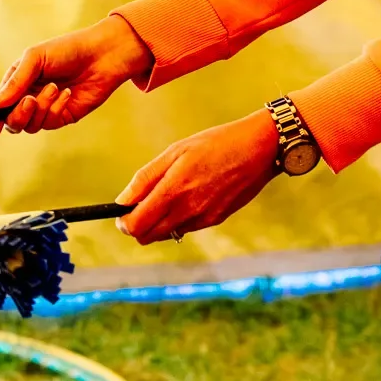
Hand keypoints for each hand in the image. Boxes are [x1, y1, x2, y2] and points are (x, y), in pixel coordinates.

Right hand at [0, 16, 152, 136]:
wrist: (101, 55)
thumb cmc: (67, 50)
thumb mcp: (35, 59)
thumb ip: (14, 83)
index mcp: (18, 82)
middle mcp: (29, 97)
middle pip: (12, 121)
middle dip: (18, 115)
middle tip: (30, 100)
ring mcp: (46, 109)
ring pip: (31, 125)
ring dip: (41, 108)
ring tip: (55, 87)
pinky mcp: (63, 116)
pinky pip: (51, 122)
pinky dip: (56, 108)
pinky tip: (67, 93)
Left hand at [115, 111, 279, 243]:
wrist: (258, 149)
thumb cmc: (214, 143)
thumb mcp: (175, 151)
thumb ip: (146, 178)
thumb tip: (122, 200)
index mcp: (174, 191)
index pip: (137, 225)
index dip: (124, 222)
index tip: (121, 213)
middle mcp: (188, 211)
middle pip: (148, 236)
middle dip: (138, 226)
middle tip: (138, 206)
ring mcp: (203, 218)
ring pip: (167, 234)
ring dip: (158, 222)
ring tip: (166, 195)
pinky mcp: (216, 220)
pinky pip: (187, 228)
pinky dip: (178, 219)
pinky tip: (187, 196)